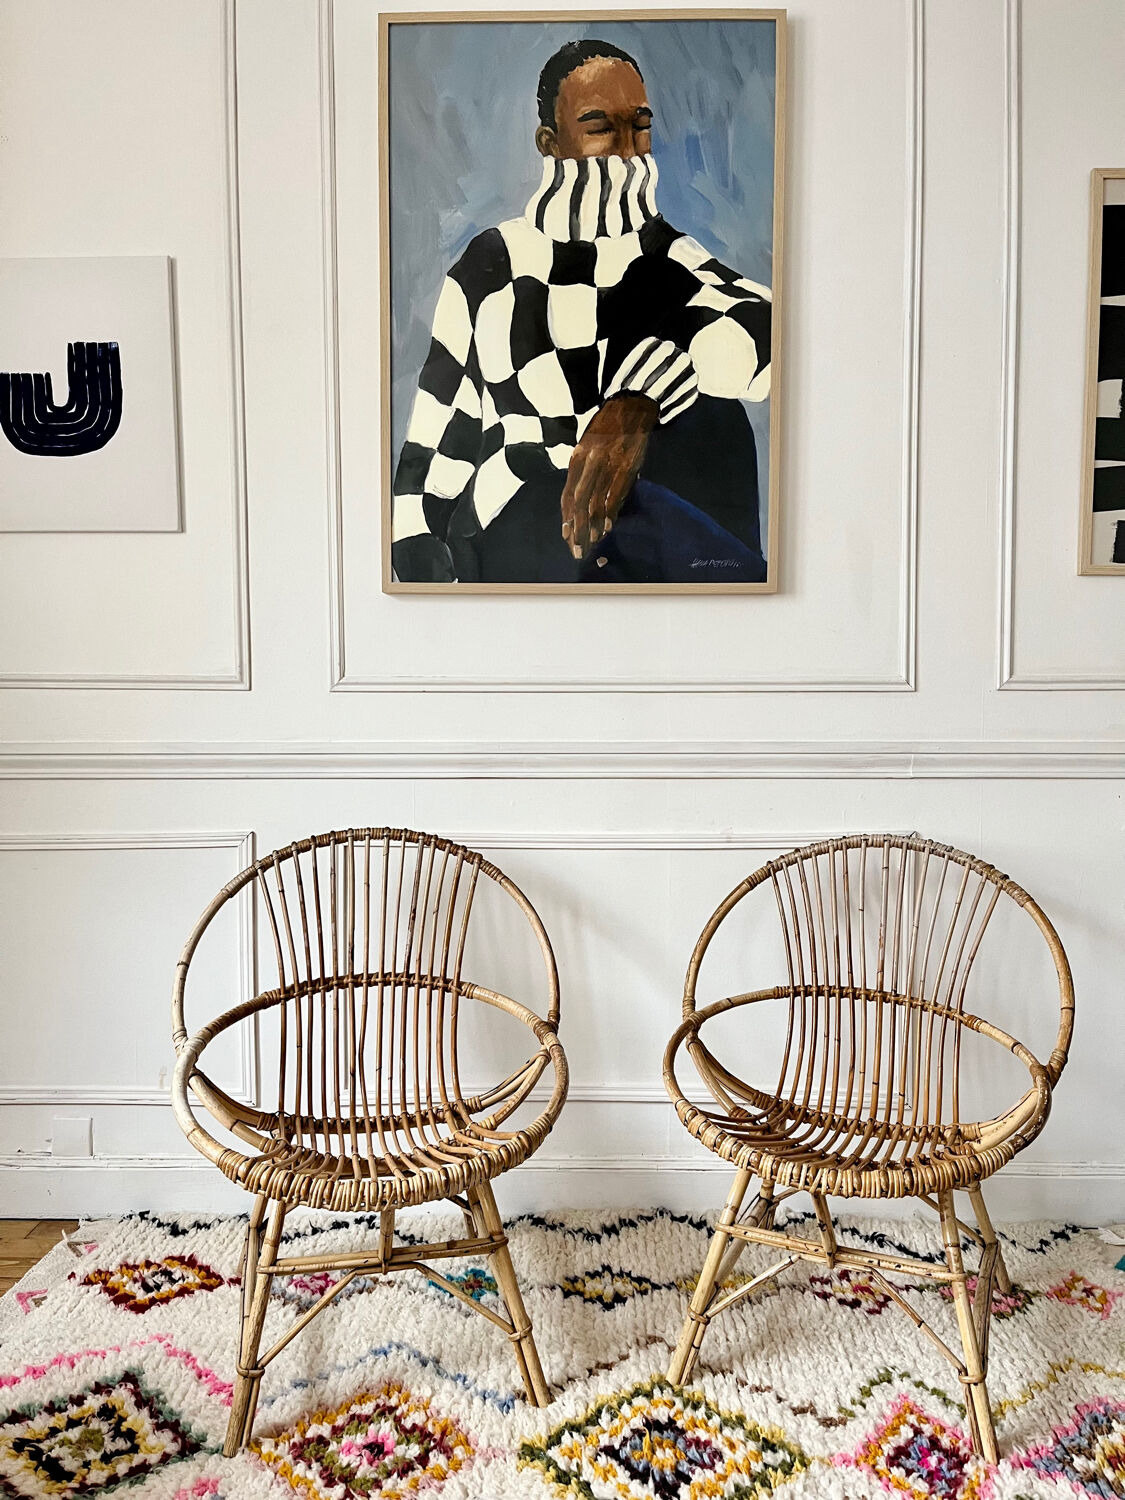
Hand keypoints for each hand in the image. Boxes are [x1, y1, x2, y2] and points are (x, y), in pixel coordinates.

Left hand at [560, 394, 657, 558]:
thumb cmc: (607, 427)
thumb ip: (582, 471)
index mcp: (577, 457)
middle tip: (578, 549)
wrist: (632, 404)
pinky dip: (611, 513)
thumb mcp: (587, 446)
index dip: (566, 519)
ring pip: (597, 502)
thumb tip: (579, 502)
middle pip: (579, 503)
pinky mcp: (628, 466)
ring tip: (592, 544)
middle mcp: (590, 462)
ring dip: (594, 526)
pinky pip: (616, 495)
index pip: (567, 495)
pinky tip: (607, 527)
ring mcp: (610, 464)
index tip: (566, 537)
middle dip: (577, 529)